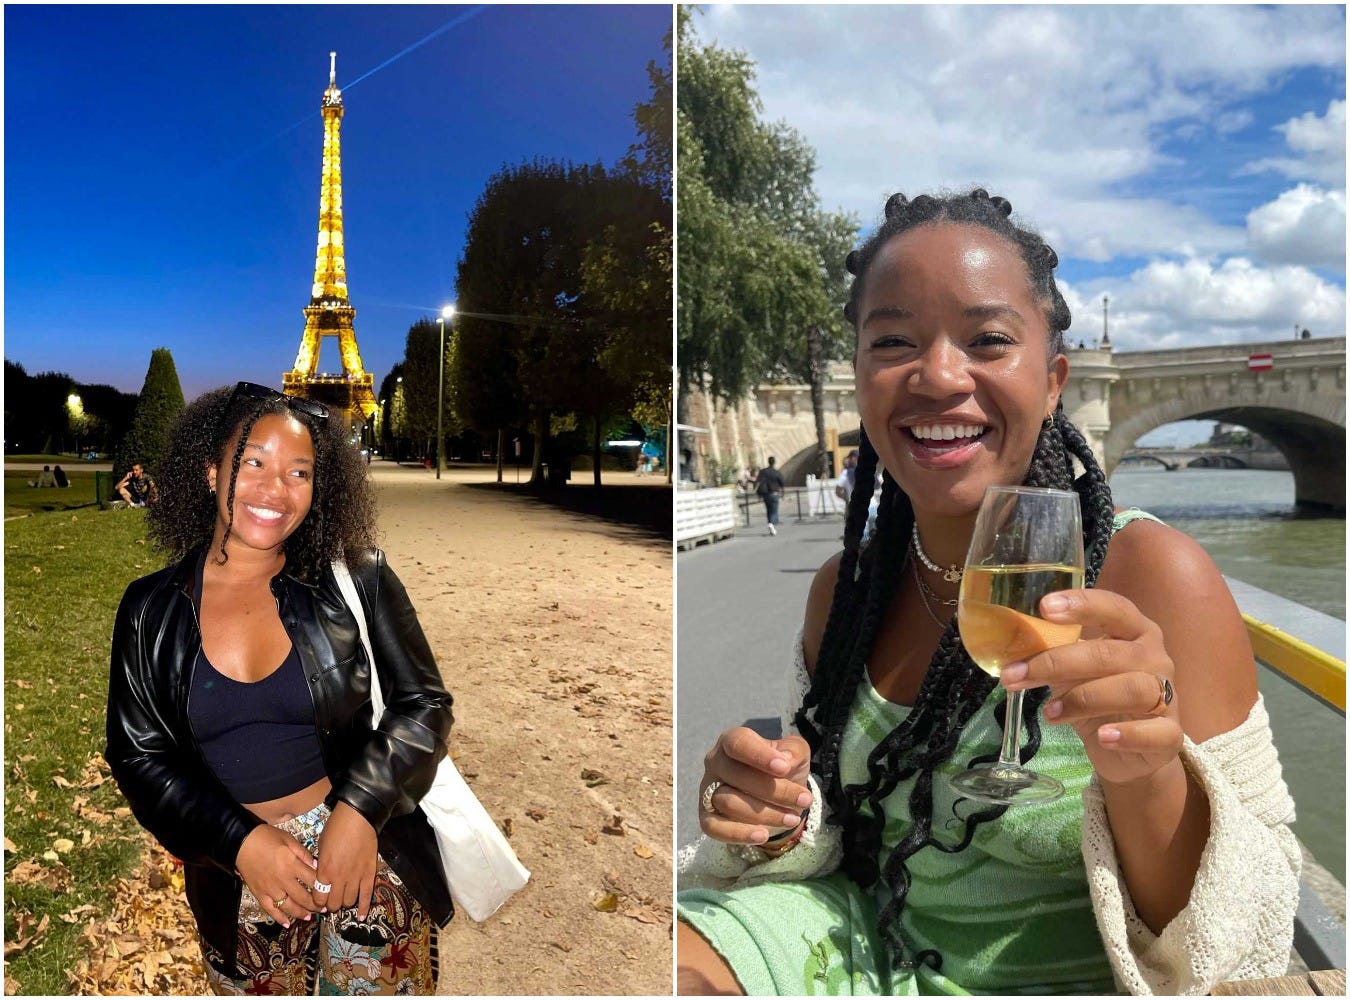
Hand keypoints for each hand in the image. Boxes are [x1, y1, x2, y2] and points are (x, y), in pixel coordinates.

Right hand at [235, 825, 318, 926]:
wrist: (242, 842)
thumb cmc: (266, 837)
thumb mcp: (289, 840)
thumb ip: (304, 854)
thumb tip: (316, 866)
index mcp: (291, 864)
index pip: (312, 880)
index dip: (322, 887)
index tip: (329, 891)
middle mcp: (282, 880)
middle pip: (303, 897)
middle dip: (315, 904)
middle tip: (323, 908)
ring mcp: (270, 889)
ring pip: (288, 907)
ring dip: (301, 913)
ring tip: (309, 916)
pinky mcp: (259, 894)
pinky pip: (270, 910)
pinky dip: (279, 918)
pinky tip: (287, 924)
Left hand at [312, 802, 378, 918]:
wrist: (358, 817)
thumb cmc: (336, 828)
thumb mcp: (321, 846)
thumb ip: (321, 865)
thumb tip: (322, 876)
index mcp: (324, 871)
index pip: (319, 898)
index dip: (318, 901)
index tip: (320, 900)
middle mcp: (339, 878)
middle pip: (334, 903)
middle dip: (331, 905)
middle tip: (332, 901)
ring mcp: (355, 877)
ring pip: (349, 901)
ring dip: (345, 903)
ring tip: (344, 899)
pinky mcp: (369, 873)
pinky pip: (367, 896)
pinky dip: (364, 908)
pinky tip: (361, 916)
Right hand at [699, 727, 812, 844]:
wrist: (776, 797)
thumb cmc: (782, 769)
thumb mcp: (795, 753)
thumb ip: (793, 750)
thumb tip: (787, 761)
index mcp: (732, 741)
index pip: (737, 743)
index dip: (759, 755)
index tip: (784, 768)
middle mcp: (715, 763)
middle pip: (737, 776)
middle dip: (775, 790)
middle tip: (805, 799)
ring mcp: (708, 790)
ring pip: (729, 802)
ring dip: (765, 813)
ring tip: (792, 818)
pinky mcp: (706, 816)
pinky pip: (713, 827)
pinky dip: (738, 834)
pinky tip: (763, 835)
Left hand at [1000, 588, 1182, 786]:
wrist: (1128, 751)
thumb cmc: (1098, 699)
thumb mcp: (1072, 673)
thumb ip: (1053, 655)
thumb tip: (1013, 642)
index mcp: (1133, 632)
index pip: (1114, 608)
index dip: (1082, 605)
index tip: (1044, 607)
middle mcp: (1155, 658)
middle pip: (1110, 653)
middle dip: (1058, 663)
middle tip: (1016, 676)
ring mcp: (1168, 695)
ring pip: (1132, 690)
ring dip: (1083, 699)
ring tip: (1049, 713)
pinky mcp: (1170, 734)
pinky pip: (1157, 732)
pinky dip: (1128, 734)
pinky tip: (1102, 736)